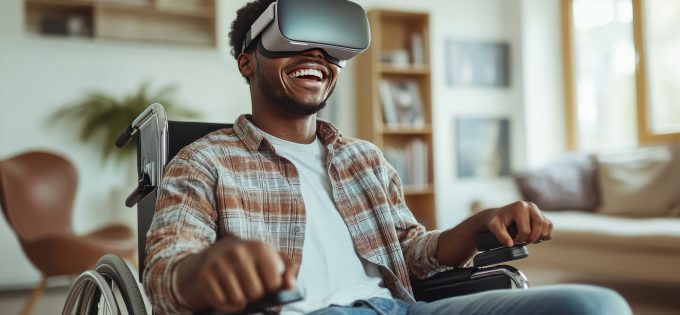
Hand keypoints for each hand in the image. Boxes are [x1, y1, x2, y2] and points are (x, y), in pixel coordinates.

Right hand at [175, 237, 294, 312]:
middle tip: (248, 285)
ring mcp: (219, 263)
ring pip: (238, 300)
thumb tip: (290, 285)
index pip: (274, 284)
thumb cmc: (248, 261)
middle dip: (254, 295)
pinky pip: (220, 302)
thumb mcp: (270, 258)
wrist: (213, 255)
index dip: (271, 288)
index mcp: (259, 248)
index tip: (266, 281)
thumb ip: (286, 269)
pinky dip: (223, 302)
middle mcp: (239, 252)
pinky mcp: (204, 275)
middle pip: (256, 293)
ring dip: (239, 300)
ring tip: (236, 287)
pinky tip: (223, 291)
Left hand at [481, 201, 552, 246]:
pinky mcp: (542, 214)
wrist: (499, 216)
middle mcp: (530, 206)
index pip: (525, 230)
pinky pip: (550, 226)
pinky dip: (545, 234)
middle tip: (522, 242)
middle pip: (539, 228)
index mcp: (520, 207)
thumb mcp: (493, 227)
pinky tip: (535, 237)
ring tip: (527, 240)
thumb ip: (500, 235)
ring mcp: (537, 209)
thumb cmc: (496, 221)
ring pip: (546, 227)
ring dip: (539, 238)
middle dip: (531, 239)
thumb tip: (510, 244)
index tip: (512, 241)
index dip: (519, 240)